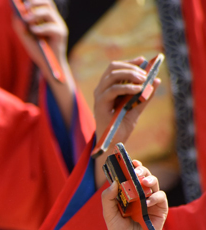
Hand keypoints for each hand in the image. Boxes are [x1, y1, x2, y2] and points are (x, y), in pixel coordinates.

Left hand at [11, 0, 75, 126]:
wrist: (48, 66)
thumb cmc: (37, 50)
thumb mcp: (25, 37)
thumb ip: (20, 26)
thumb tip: (15, 15)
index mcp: (46, 17)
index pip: (41, 2)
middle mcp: (54, 19)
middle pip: (47, 3)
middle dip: (35, 2)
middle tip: (24, 5)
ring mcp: (59, 26)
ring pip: (49, 12)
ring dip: (35, 14)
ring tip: (26, 19)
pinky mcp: (61, 35)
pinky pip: (52, 27)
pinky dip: (41, 28)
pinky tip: (33, 31)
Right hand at [93, 57, 160, 171]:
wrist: (113, 143)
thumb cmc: (121, 127)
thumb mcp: (136, 108)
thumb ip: (145, 95)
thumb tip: (156, 80)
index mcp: (107, 88)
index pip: (115, 67)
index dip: (129, 62)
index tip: (143, 60)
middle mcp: (101, 90)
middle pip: (113, 68)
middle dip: (131, 67)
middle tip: (145, 74)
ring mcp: (99, 96)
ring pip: (112, 75)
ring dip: (130, 74)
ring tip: (143, 80)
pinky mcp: (100, 104)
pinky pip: (113, 90)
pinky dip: (127, 87)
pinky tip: (138, 89)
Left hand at [101, 160, 166, 229]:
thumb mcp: (108, 214)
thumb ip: (108, 198)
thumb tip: (113, 183)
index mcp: (127, 193)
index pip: (130, 176)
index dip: (131, 167)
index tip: (128, 161)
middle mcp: (140, 195)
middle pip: (144, 176)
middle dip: (141, 171)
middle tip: (136, 170)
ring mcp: (151, 201)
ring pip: (154, 184)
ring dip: (149, 180)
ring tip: (143, 182)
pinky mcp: (160, 210)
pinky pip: (161, 198)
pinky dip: (155, 196)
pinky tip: (147, 201)